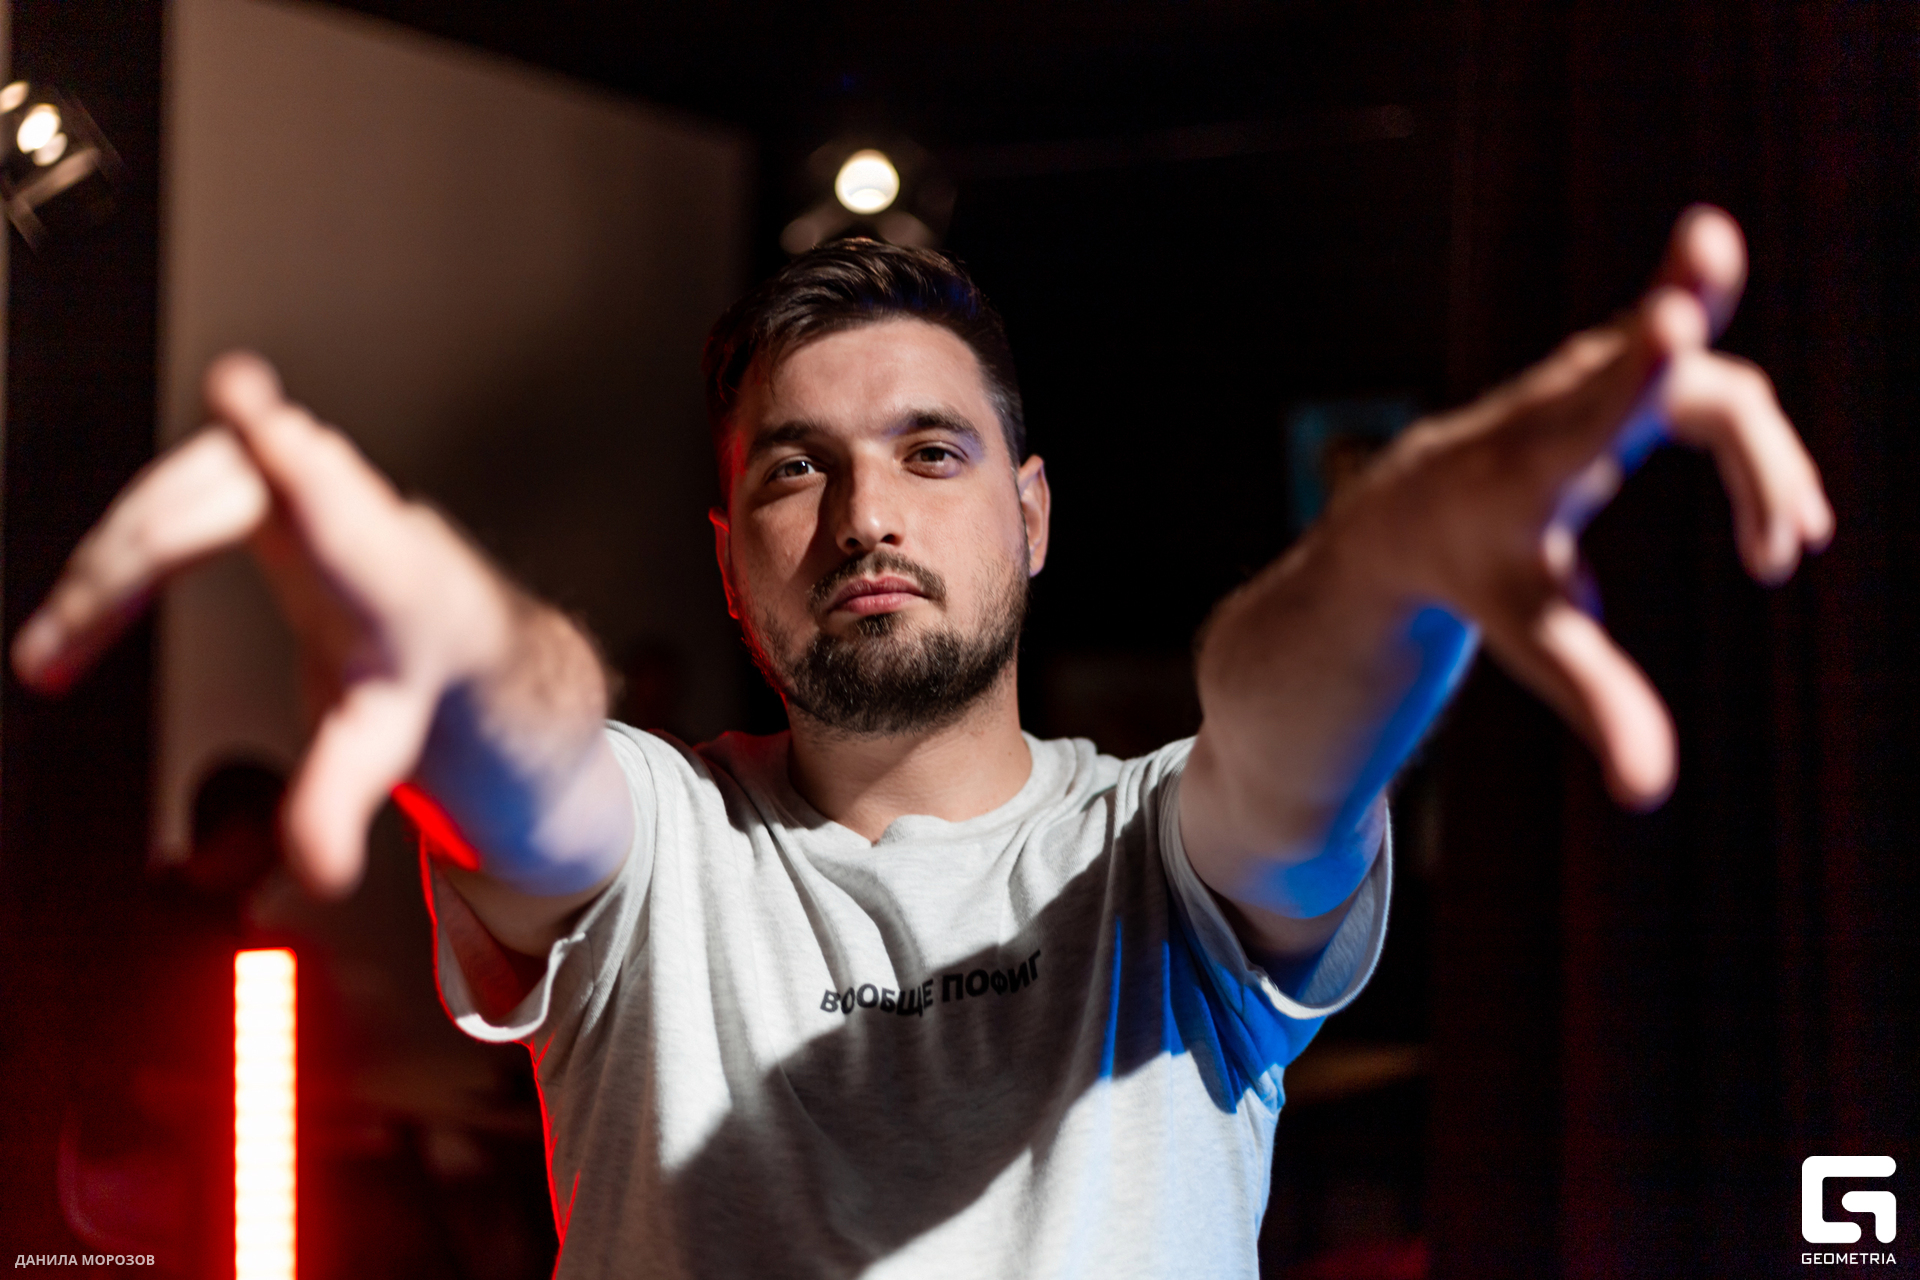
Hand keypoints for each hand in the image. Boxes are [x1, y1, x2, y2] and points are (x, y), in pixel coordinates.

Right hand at [12, 352, 518, 895]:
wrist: (435, 617)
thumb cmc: (412, 673)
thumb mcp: (380, 745)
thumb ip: (339, 804)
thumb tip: (320, 877)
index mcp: (386, 576)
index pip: (337, 506)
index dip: (290, 457)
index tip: (245, 399)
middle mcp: (342, 508)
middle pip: (219, 502)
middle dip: (131, 563)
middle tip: (56, 654)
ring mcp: (296, 477)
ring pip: (183, 488)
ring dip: (109, 563)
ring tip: (56, 655)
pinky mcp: (253, 470)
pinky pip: (172, 490)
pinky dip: (118, 548)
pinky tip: (78, 616)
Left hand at [1349, 205, 1832, 807]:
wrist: (1419, 511)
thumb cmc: (1472, 575)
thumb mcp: (1530, 637)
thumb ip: (1594, 700)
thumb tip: (1648, 790)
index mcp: (1531, 465)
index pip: (1590, 408)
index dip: (1637, 368)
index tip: (1670, 317)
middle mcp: (1565, 404)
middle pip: (1653, 359)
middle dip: (1686, 299)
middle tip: (1714, 253)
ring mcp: (1597, 379)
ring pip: (1711, 391)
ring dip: (1765, 467)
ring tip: (1783, 552)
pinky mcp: (1624, 377)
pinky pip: (1712, 391)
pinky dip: (1756, 455)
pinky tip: (1780, 530)